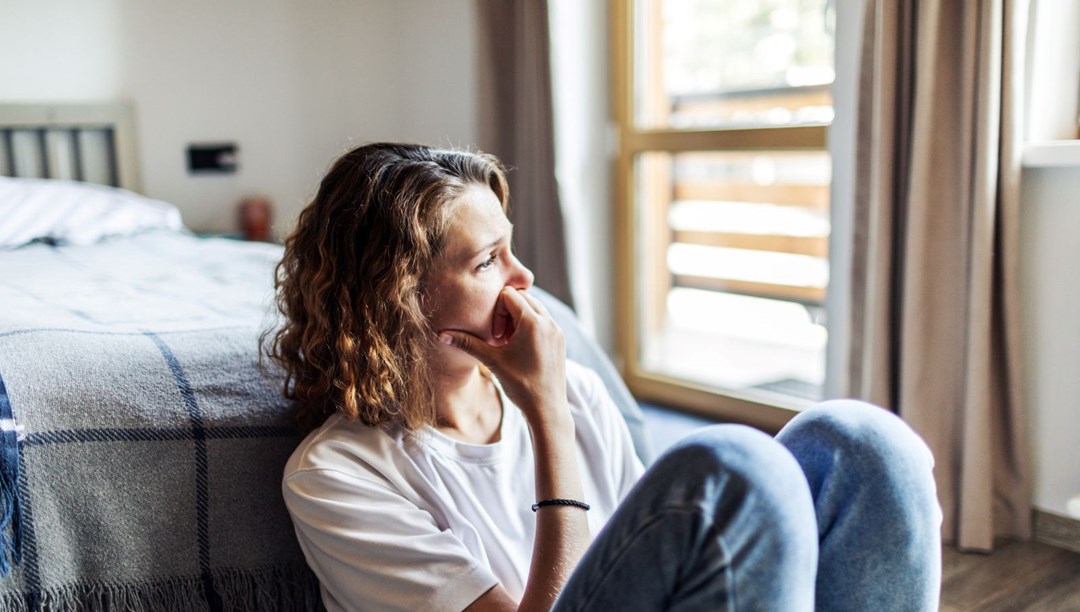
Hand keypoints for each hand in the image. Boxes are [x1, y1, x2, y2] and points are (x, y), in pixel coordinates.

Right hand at [438, 287, 568, 429]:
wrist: (547, 408)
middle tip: (499, 337)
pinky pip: (543, 320)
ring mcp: (557, 329)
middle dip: (507, 312)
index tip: (494, 335)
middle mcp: (548, 321)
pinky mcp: (560, 338)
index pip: (508, 294)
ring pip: (534, 307)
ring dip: (518, 318)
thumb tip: (440, 335)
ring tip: (509, 342)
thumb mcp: (492, 361)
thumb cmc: (519, 385)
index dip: (495, 310)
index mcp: (533, 322)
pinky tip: (520, 348)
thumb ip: (467, 343)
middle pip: (522, 297)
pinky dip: (530, 325)